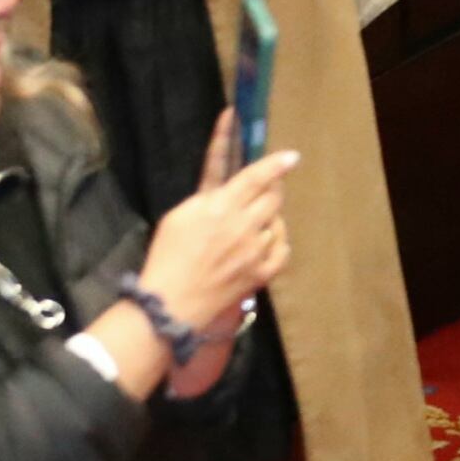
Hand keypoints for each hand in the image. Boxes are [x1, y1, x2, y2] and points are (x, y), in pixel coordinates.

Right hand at [140, 121, 294, 330]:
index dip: (275, 165)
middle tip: (265, 191)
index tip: (292, 157)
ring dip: (268, 221)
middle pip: (273, 199)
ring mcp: (256, 251)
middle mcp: (244, 226)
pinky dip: (278, 244)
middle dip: (273, 190)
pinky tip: (267, 242)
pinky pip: (282, 252)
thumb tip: (228, 191)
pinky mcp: (261, 274)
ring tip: (250, 226)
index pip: (255, 179)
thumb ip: (206, 200)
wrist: (171, 303)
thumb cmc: (167, 257)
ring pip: (276, 225)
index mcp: (221, 208)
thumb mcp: (178, 217)